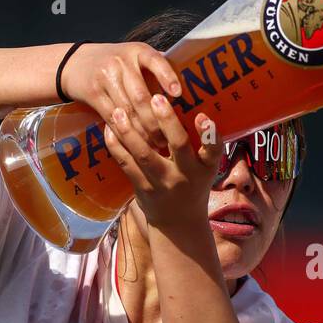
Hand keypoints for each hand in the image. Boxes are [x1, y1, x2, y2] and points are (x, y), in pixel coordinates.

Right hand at [59, 42, 183, 147]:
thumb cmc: (117, 63)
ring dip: (143, 132)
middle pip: (141, 96)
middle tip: (170, 139)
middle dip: (157, 121)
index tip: (178, 94)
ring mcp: (105, 78)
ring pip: (128, 111)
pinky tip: (137, 143)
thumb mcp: (135, 57)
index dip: (167, 77)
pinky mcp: (93, 94)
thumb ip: (157, 68)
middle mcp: (120, 62)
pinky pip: (112, 118)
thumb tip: (189, 88)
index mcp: (137, 51)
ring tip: (157, 145)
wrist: (75, 63)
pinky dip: (126, 133)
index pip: (155, 60)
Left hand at [101, 95, 221, 232]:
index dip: (209, 133)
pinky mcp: (143, 188)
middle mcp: (186, 175)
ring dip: (130, 131)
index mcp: (205, 168)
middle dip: (167, 121)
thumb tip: (193, 105)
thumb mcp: (205, 169)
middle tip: (156, 98)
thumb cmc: (193, 187)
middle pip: (178, 145)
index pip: (213, 150)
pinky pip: (126, 164)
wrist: (178, 223)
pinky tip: (109, 129)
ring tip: (120, 111)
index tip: (202, 116)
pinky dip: (116, 146)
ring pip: (144, 154)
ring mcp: (163, 183)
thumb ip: (202, 145)